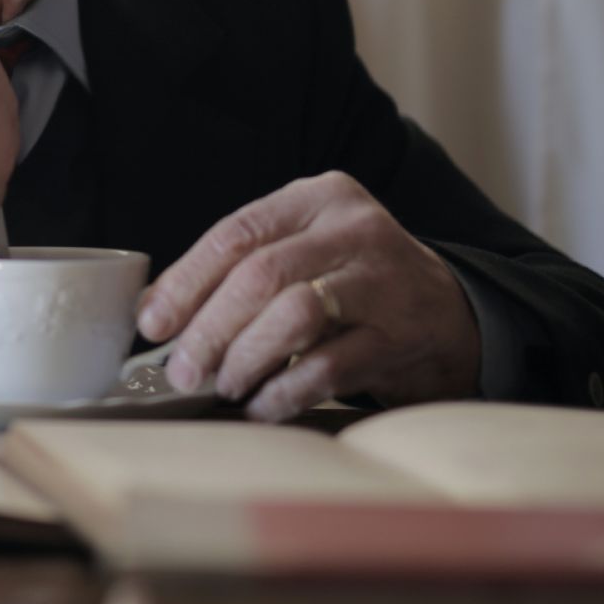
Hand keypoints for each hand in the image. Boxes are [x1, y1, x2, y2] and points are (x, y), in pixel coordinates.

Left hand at [134, 171, 480, 421]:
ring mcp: (385, 279)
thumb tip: (155, 313)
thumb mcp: (304, 252)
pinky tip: (262, 406)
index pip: (236, 233)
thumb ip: (240, 270)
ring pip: (295, 314)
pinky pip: (331, 365)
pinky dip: (285, 391)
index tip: (152, 324)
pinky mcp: (404, 334)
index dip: (186, 282)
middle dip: (209, 329)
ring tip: (223, 386)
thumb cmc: (353, 283)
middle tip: (182, 372)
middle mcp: (355, 228)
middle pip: (260, 275)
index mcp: (319, 198)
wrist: (451, 315)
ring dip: (246, 357)